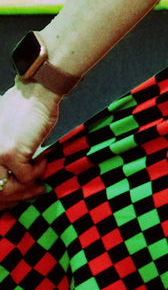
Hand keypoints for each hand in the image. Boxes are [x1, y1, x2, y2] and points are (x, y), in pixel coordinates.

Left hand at [0, 80, 59, 209]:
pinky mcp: (12, 153)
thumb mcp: (4, 133)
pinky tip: (42, 161)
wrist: (36, 94)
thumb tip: (11, 177)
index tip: (17, 195)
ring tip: (38, 178)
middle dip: (16, 195)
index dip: (3, 193)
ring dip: (26, 186)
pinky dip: (37, 172)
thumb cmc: (24, 110)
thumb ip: (3, 152)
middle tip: (35, 191)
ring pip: (7, 186)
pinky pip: (25, 176)